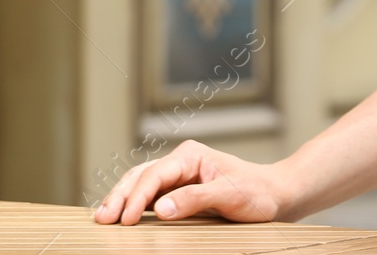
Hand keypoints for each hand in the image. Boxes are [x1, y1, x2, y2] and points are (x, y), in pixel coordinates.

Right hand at [93, 139, 292, 224]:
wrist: (275, 195)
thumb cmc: (257, 193)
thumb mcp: (230, 196)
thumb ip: (195, 199)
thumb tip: (160, 209)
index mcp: (190, 156)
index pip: (154, 175)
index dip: (137, 198)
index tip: (126, 221)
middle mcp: (180, 162)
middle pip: (140, 176)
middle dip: (119, 196)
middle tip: (102, 219)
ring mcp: (178, 176)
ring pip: (140, 184)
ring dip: (121, 199)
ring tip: (102, 218)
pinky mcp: (179, 191)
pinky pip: (149, 196)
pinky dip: (132, 204)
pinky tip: (120, 216)